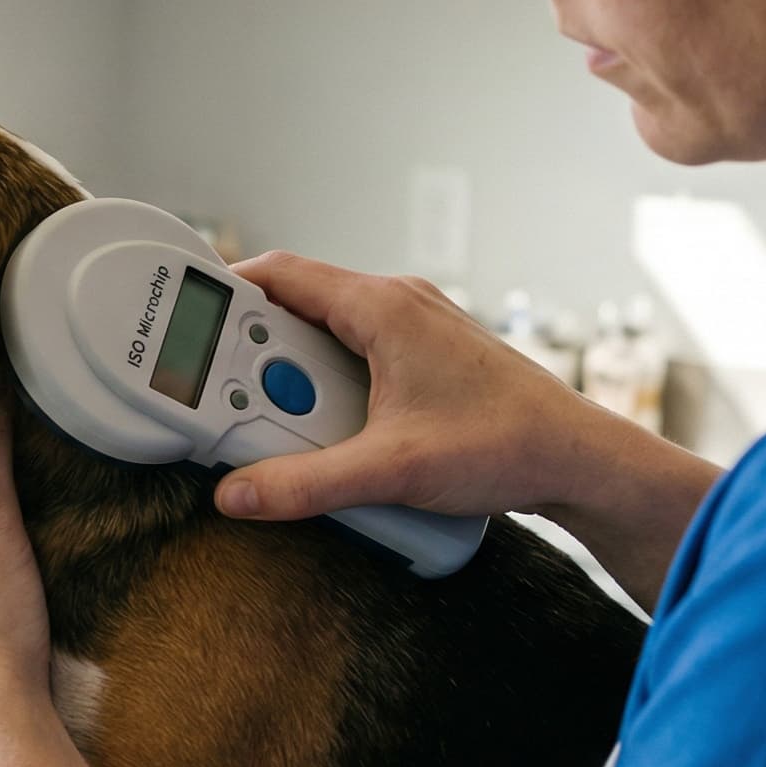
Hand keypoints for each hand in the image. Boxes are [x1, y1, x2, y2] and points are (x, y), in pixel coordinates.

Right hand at [217, 254, 720, 608]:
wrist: (580, 462)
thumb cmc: (505, 444)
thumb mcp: (389, 470)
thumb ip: (303, 484)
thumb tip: (237, 494)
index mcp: (383, 307)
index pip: (281, 272)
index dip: (225, 291)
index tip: (185, 320)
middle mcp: (398, 306)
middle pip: (297, 312)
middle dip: (259, 360)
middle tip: (237, 404)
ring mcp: (417, 332)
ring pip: (327, 341)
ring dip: (298, 383)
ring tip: (288, 430)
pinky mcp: (428, 362)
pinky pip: (357, 362)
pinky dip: (331, 392)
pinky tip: (333, 436)